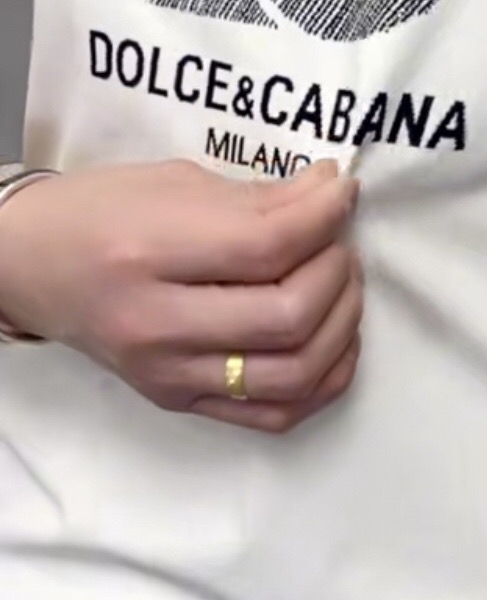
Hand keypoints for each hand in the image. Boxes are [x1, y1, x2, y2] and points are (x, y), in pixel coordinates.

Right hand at [0, 157, 362, 435]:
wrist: (31, 267)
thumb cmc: (97, 214)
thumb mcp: (171, 184)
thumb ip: (257, 197)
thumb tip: (329, 192)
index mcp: (147, 253)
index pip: (266, 247)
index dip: (323, 217)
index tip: (342, 192)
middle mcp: (156, 325)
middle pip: (287, 316)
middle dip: (337, 271)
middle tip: (338, 240)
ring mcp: (170, 375)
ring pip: (293, 374)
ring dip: (340, 325)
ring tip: (340, 285)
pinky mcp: (181, 403)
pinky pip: (275, 415)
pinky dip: (321, 381)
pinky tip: (331, 341)